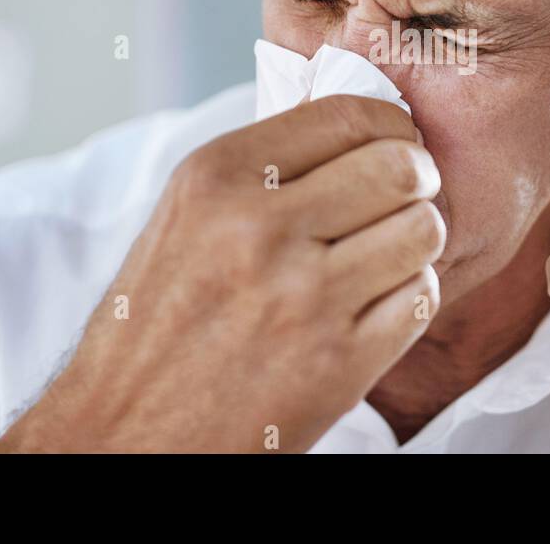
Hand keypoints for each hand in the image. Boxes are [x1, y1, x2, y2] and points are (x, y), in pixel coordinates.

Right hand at [0, 95, 443, 452]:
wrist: (127, 434)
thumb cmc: (156, 326)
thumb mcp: (185, 218)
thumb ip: (264, 167)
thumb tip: (358, 127)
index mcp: (216, 178)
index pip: (348, 115)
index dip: (392, 126)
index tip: (396, 144)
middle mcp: (259, 229)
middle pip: (400, 167)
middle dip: (417, 179)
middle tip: (408, 196)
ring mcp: (303, 298)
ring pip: (423, 230)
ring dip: (417, 240)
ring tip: (389, 253)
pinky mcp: (338, 364)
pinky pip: (420, 297)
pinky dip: (411, 295)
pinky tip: (379, 302)